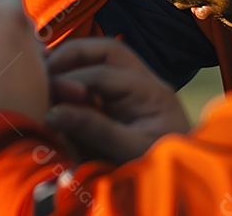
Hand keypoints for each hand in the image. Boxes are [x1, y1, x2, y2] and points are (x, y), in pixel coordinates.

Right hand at [44, 38, 190, 163]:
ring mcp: (137, 89)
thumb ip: (95, 130)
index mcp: (152, 92)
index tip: (50, 92)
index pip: (107, 72)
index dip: (75, 79)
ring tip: (45, 71)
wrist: (188, 181)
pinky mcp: (126, 101)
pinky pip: (101, 76)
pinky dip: (78, 75)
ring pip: (105, 58)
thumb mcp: (130, 152)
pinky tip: (57, 85)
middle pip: (108, 50)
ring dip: (75, 61)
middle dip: (74, 54)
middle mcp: (146, 82)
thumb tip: (53, 113)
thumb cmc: (163, 167)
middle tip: (43, 68)